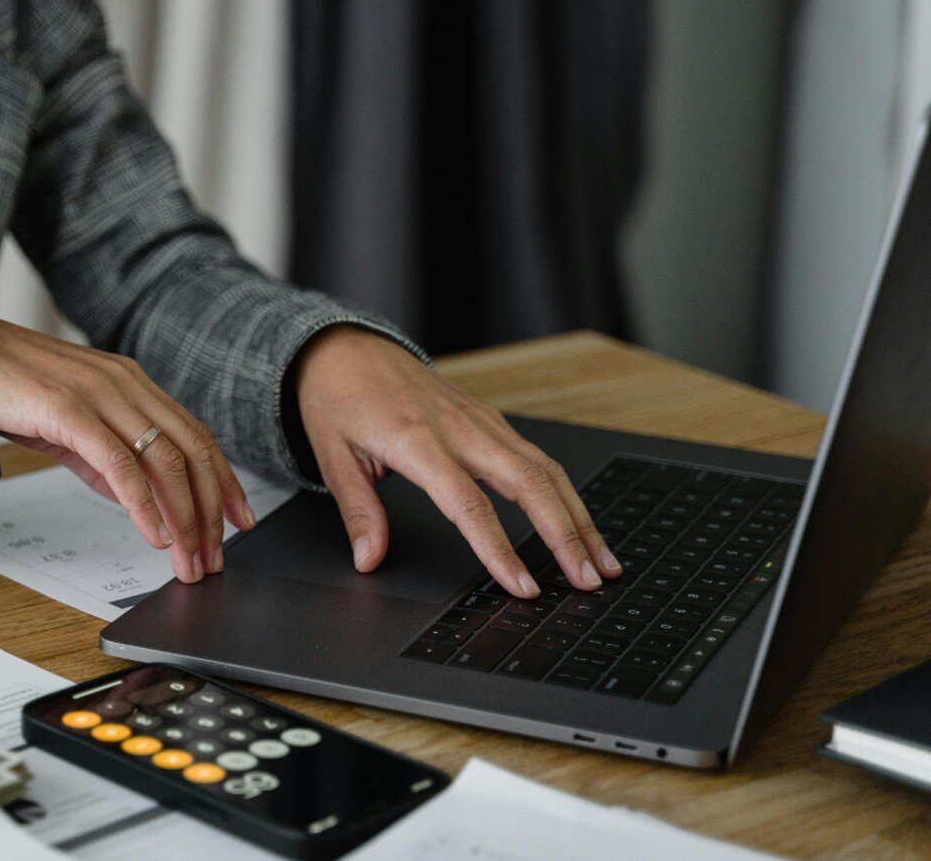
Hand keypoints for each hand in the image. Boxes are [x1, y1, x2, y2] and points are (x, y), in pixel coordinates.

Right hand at [0, 315, 255, 582]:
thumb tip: (140, 501)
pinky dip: (143, 504)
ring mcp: (100, 394)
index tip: (240, 519)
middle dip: (211, 510)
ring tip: (187, 558)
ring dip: (184, 516)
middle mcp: (126, 384)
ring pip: (164, 460)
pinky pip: (120, 463)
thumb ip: (108, 458)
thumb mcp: (74, 426)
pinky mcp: (70, 410)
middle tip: (216, 556)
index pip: (196, 435)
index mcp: (133, 384)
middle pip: (191, 450)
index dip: (224, 480)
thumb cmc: (13, 389)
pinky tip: (153, 534)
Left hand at [294, 326, 620, 597]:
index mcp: (418, 441)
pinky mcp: (490, 419)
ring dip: (579, 517)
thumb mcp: (332, 456)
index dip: (498, 550)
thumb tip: (368, 560)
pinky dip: (565, 494)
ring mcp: (481, 421)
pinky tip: (579, 522)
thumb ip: (357, 511)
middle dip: (565, 536)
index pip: (469, 505)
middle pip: (530, 484)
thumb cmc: (338, 399)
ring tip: (602, 562)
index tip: (522, 587)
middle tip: (587, 581)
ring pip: (546, 470)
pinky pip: (537, 458)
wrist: (347, 348)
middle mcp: (460, 429)